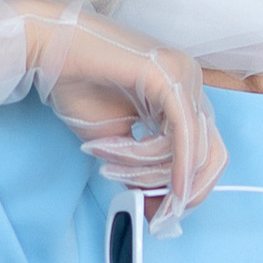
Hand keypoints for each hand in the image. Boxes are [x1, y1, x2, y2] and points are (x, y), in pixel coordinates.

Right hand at [28, 5, 226, 216]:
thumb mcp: (116, 142)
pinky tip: (158, 183)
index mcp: (182, 94)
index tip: (162, 214)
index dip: (189, 188)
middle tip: (156, 213)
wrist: (49, 49)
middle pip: (213, 154)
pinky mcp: (169, 76)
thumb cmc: (78, 86)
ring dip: (151, 171)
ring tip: (111, 165)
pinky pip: (183, 131)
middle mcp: (191, 82)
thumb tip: (156, 204)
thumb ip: (141, 168)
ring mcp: (184, 76)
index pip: (207, 150)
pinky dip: (174, 163)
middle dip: (183, 191)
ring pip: (193, 148)